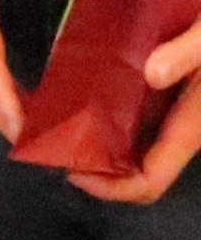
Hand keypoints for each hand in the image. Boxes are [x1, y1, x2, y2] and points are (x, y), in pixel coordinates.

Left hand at [71, 10, 200, 204]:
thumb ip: (189, 52)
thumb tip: (154, 72)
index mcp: (192, 122)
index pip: (149, 180)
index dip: (109, 187)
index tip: (69, 168)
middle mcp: (182, 122)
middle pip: (136, 168)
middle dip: (96, 166)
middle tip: (52, 142)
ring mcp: (175, 107)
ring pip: (134, 143)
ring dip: (99, 141)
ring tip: (58, 119)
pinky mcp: (168, 87)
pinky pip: (136, 116)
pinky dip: (108, 115)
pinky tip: (82, 91)